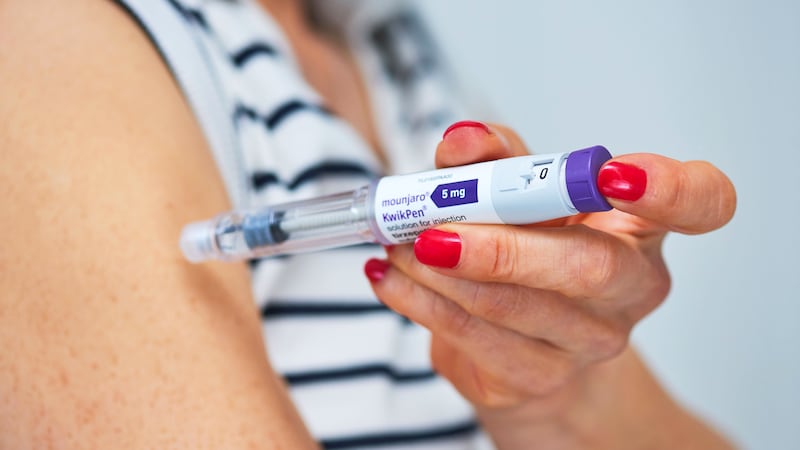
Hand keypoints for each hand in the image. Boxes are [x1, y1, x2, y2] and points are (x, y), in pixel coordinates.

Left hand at [364, 121, 735, 446]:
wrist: (522, 345)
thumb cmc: (528, 249)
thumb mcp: (512, 192)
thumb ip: (492, 157)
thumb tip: (463, 142)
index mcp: (640, 225)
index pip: (700, 202)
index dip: (674, 187)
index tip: (616, 174)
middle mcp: (631, 286)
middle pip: (592, 266)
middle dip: (505, 248)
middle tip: (436, 231)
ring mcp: (591, 340)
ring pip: (517, 307)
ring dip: (442, 274)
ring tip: (398, 244)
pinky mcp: (539, 377)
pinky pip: (475, 339)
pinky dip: (421, 302)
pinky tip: (391, 277)